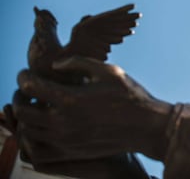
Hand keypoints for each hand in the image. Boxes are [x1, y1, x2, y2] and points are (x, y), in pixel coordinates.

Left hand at [13, 56, 172, 165]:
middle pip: (22, 111)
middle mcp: (65, 122)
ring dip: (25, 117)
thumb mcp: (109, 71)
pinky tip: (44, 126)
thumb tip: (56, 65)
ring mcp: (67, 140)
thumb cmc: (131, 96)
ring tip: (34, 107)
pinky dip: (34, 136)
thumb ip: (79, 62)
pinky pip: (39, 148)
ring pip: (28, 131)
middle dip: (18, 97)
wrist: (147, 128)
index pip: (31, 86)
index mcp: (72, 99)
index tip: (27, 74)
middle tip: (26, 91)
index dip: (24, 76)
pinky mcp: (72, 151)